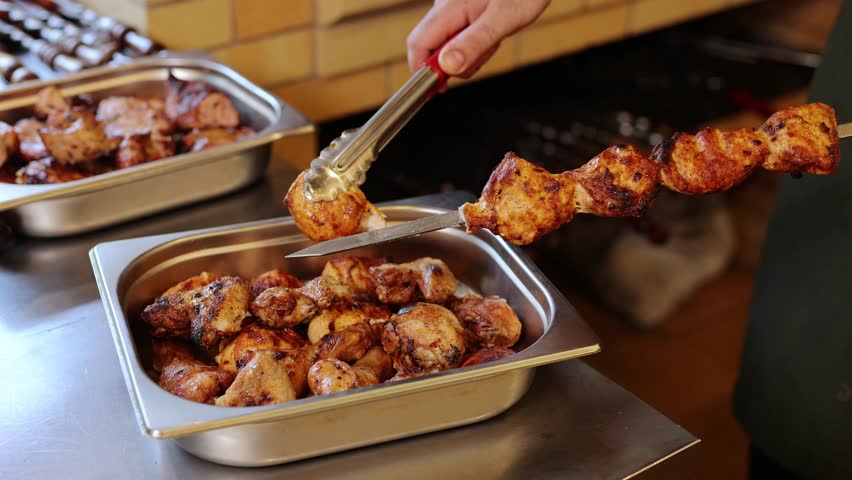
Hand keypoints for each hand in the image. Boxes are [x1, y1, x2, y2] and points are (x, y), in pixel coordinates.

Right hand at [407, 0, 550, 77]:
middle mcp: (445, 6)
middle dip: (454, 62)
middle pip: (432, 47)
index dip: (423, 71)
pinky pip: (460, 35)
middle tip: (483, 53)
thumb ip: (474, 43)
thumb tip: (448, 67)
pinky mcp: (463, 9)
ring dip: (469, 52)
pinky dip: (475, 42)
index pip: (418, 44)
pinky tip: (492, 31)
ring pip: (448, 44)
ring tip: (494, 37)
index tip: (438, 89)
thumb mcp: (504, 20)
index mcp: (448, 7)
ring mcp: (453, 7)